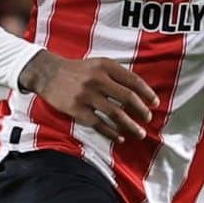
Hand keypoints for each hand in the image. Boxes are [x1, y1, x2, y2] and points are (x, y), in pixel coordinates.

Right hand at [18, 51, 157, 143]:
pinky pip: (99, 124)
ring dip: (131, 126)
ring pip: (115, 114)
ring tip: (140, 133)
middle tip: (149, 118)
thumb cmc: (78, 70)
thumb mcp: (98, 64)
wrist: (47, 73)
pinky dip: (111, 133)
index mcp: (105, 66)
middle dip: (141, 110)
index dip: (147, 93)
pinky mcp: (77, 109)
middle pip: (127, 98)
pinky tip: (120, 138)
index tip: (155, 103)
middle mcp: (97, 80)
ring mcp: (86, 95)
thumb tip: (141, 93)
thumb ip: (117, 75)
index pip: (133, 80)